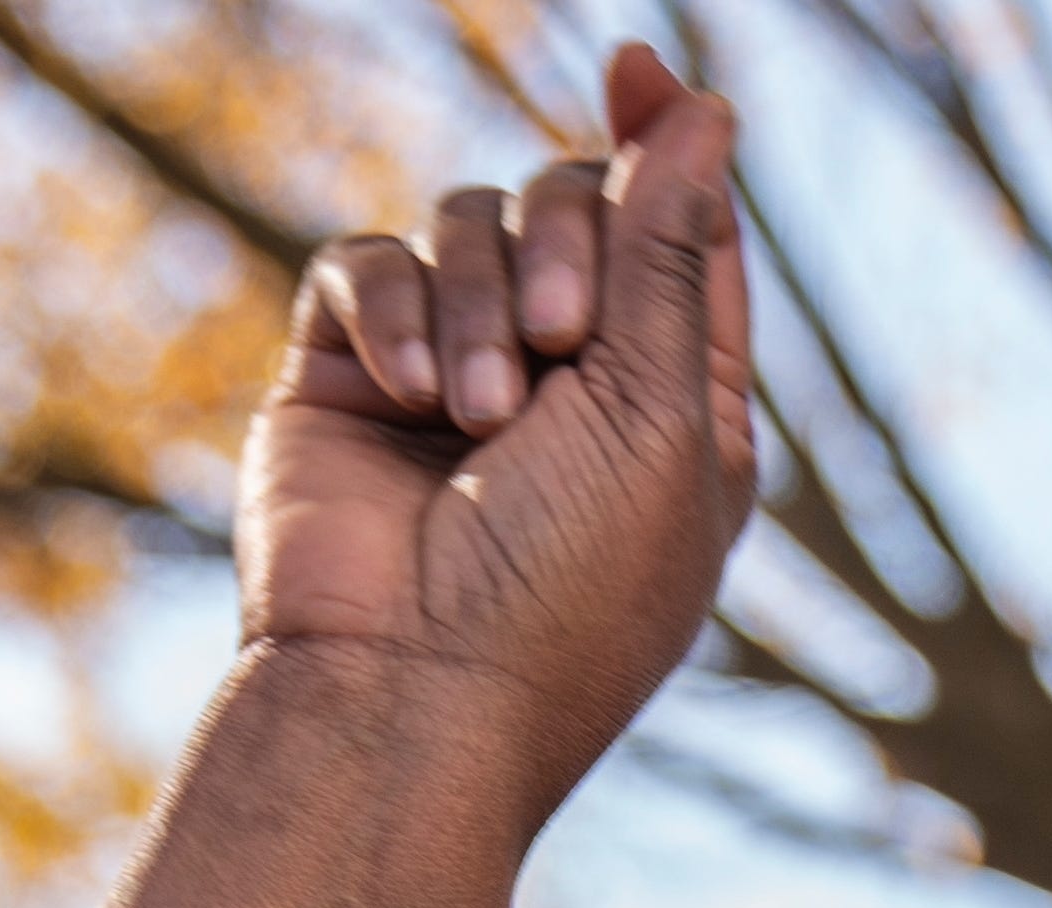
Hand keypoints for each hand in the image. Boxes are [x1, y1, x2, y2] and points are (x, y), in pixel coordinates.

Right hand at [248, 43, 755, 760]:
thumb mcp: (657, 414)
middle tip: (560, 346)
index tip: (631, 66)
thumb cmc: (563, 587)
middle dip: (568, 244)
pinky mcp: (346, 375)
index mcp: (672, 403)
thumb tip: (706, 106)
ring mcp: (450, 373)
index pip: (680, 233)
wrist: (408, 696)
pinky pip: (368, 262)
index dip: (664, 145)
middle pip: (572, 202)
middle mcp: (564, 381)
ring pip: (468, 221)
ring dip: (480, 302)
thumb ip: (671, 249)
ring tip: (473, 420)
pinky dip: (393, 310)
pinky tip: (407, 395)